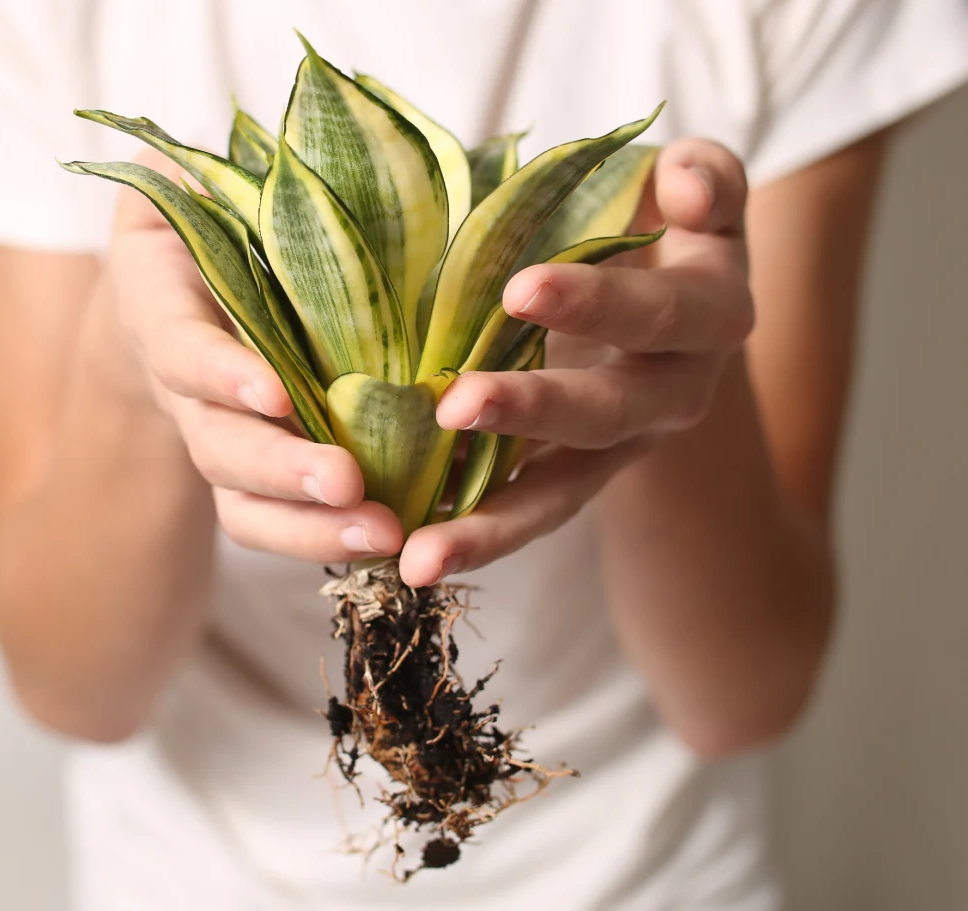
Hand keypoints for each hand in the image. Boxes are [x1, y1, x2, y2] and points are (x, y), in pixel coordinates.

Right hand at [105, 152, 405, 561]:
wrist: (189, 289)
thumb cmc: (210, 218)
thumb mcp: (192, 183)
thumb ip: (191, 172)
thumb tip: (212, 150)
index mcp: (164, 307)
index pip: (182, 349)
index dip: (221, 373)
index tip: (272, 391)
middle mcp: (186, 389)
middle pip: (217, 444)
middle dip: (280, 469)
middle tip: (347, 484)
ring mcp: (222, 438)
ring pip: (245, 503)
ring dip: (312, 527)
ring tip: (386, 534)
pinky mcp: (265, 474)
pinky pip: (286, 519)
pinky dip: (334, 536)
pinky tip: (401, 538)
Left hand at [401, 139, 753, 586]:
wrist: (661, 291)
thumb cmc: (658, 222)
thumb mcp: (693, 187)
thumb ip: (704, 178)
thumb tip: (685, 188)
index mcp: (709, 317)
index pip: (660, 313)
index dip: (599, 303)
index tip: (518, 287)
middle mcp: (674, 395)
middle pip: (609, 413)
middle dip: (533, 412)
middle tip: (454, 407)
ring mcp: (618, 448)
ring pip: (562, 497)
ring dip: (492, 526)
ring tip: (421, 558)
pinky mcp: (571, 478)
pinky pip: (522, 514)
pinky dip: (469, 536)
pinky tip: (408, 556)